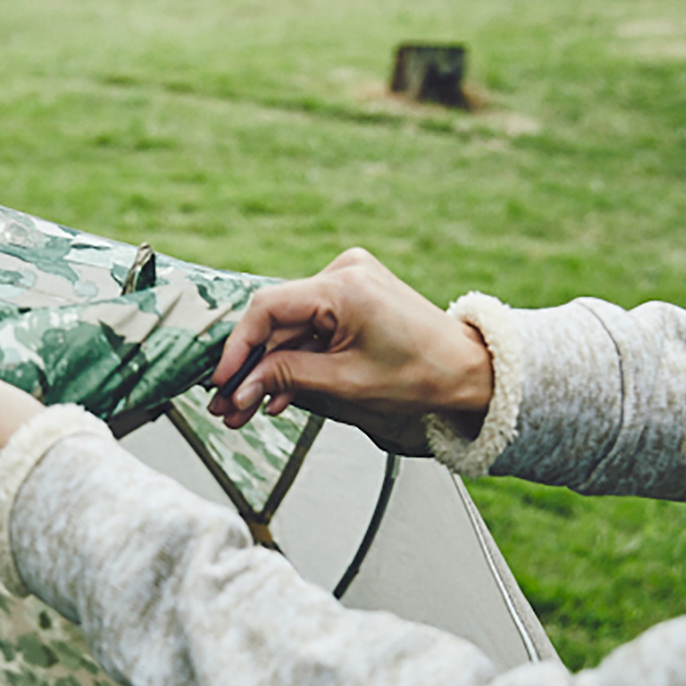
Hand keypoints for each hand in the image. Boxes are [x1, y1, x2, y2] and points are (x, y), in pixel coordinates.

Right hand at [208, 248, 493, 435]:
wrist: (465, 369)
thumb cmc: (419, 374)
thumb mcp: (345, 383)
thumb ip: (288, 379)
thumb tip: (241, 388)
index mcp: (344, 286)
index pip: (268, 309)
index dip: (238, 348)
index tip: (221, 382)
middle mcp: (343, 273)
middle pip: (276, 322)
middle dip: (251, 369)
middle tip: (226, 407)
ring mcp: (348, 283)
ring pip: (290, 330)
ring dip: (268, 371)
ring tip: (245, 412)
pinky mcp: (352, 298)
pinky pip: (310, 329)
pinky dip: (294, 361)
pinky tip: (277, 398)